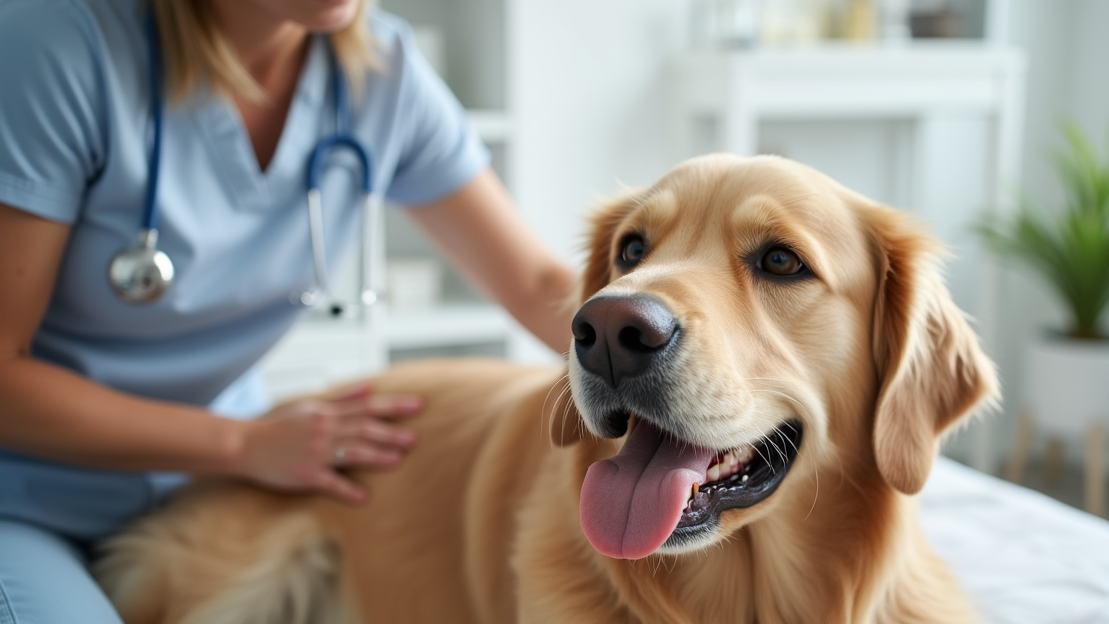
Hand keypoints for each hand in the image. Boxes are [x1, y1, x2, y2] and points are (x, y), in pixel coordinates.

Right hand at [234, 382, 420, 502]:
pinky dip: (347, 490)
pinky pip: (329, 483)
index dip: (394, 405)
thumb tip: (371, 386)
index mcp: (327, 413)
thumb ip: (344, 398)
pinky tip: (364, 498)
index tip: (419, 404)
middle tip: (415, 438)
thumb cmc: (280, 427)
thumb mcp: (311, 406)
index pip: (368, 406)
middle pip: (364, 429)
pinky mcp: (305, 475)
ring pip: (351, 452)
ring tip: (398, 459)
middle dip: (391, 432)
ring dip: (376, 455)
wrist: (245, 444)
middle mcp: (324, 430)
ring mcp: (315, 453)